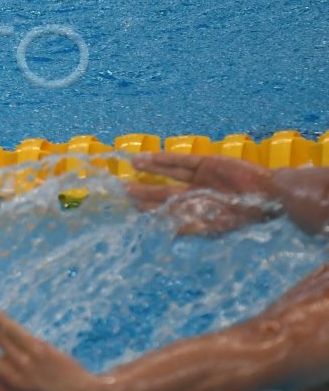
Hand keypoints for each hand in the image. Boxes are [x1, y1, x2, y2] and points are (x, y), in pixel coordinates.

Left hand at [127, 153, 279, 234]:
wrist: (268, 195)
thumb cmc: (240, 215)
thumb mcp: (212, 226)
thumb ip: (186, 227)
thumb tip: (160, 233)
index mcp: (196, 213)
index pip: (166, 211)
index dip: (147, 210)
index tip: (128, 209)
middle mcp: (195, 196)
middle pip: (163, 192)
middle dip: (143, 191)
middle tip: (122, 188)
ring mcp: (200, 179)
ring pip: (169, 174)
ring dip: (151, 169)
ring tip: (133, 164)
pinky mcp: (206, 163)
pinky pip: (181, 161)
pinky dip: (164, 159)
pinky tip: (149, 157)